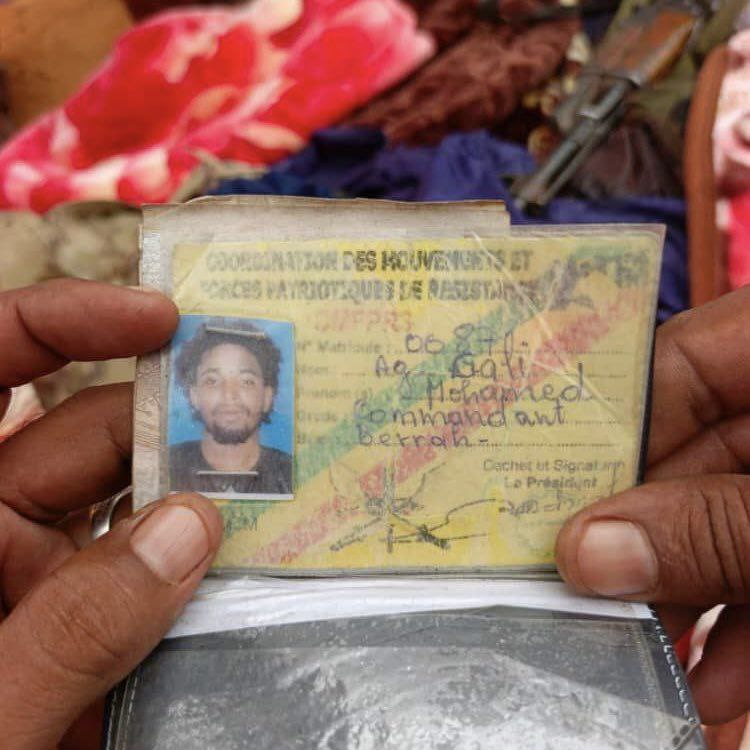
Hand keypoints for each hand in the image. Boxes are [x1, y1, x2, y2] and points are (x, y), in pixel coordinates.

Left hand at [0, 280, 222, 749]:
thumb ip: (71, 631)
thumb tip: (190, 532)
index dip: (65, 323)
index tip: (162, 320)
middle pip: (91, 441)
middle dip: (174, 433)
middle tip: (265, 437)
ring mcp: (42, 586)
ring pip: (136, 515)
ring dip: (203, 512)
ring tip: (280, 508)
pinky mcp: (87, 637)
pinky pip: (154, 586)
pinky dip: (203, 582)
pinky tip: (256, 582)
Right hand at [555, 285, 749, 726]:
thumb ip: (717, 527)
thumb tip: (586, 553)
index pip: (660, 371)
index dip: (595, 438)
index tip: (541, 508)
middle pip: (681, 463)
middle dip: (639, 549)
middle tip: (577, 605)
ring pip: (725, 527)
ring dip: (695, 608)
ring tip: (652, 677)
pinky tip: (726, 687)